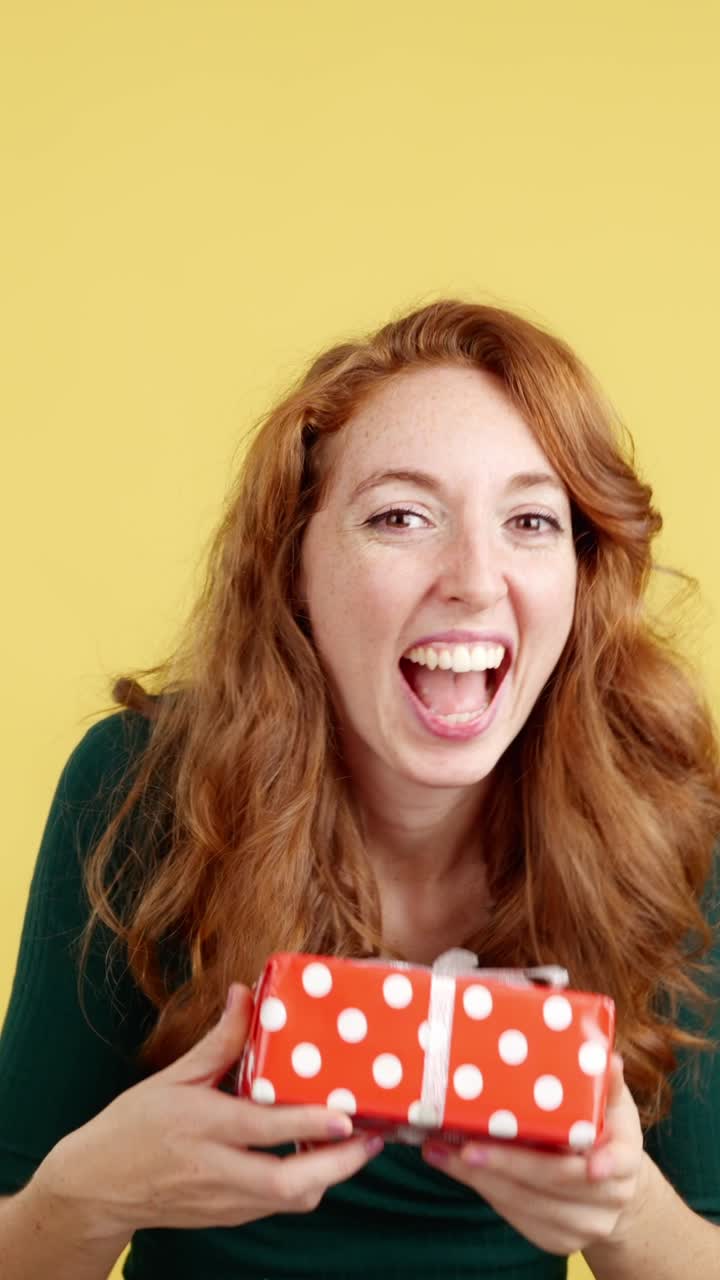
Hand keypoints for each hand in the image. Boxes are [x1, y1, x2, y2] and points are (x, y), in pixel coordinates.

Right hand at [41, 984, 383, 1240]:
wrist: (98, 1189)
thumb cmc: (133, 1126)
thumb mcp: (171, 1079)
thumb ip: (217, 1042)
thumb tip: (246, 994)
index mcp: (200, 1127)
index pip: (262, 1129)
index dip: (307, 1124)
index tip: (345, 1115)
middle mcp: (216, 1169)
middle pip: (288, 1183)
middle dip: (338, 1165)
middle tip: (372, 1138)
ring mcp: (224, 1200)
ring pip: (289, 1201)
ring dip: (329, 1177)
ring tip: (358, 1145)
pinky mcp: (227, 1217)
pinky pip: (277, 1206)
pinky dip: (306, 1185)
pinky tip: (321, 1158)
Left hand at [421, 1052, 648, 1255]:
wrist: (611, 1189)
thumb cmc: (606, 1134)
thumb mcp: (613, 1105)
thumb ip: (607, 1084)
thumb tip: (609, 1057)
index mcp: (626, 1160)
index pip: (617, 1164)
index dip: (604, 1165)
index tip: (591, 1166)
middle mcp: (608, 1199)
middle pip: (555, 1181)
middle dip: (509, 1164)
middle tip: (466, 1145)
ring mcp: (582, 1225)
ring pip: (527, 1203)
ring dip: (480, 1178)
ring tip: (440, 1149)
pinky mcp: (555, 1239)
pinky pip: (514, 1215)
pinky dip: (481, 1189)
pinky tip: (452, 1165)